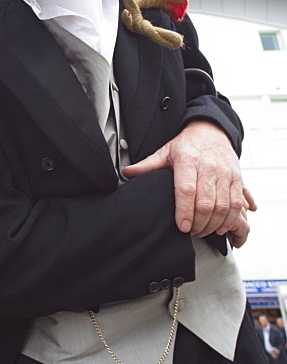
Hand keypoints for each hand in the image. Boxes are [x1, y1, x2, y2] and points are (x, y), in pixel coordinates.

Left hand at [122, 121, 256, 246]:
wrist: (212, 131)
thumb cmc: (187, 145)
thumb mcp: (165, 152)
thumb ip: (147, 166)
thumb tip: (126, 173)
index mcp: (188, 159)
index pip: (187, 189)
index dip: (185, 210)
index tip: (182, 226)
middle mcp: (209, 166)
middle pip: (206, 202)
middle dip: (199, 223)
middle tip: (190, 231)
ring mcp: (225, 173)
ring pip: (224, 206)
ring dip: (214, 224)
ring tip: (202, 230)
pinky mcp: (237, 179)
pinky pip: (237, 204)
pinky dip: (230, 219)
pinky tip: (220, 226)